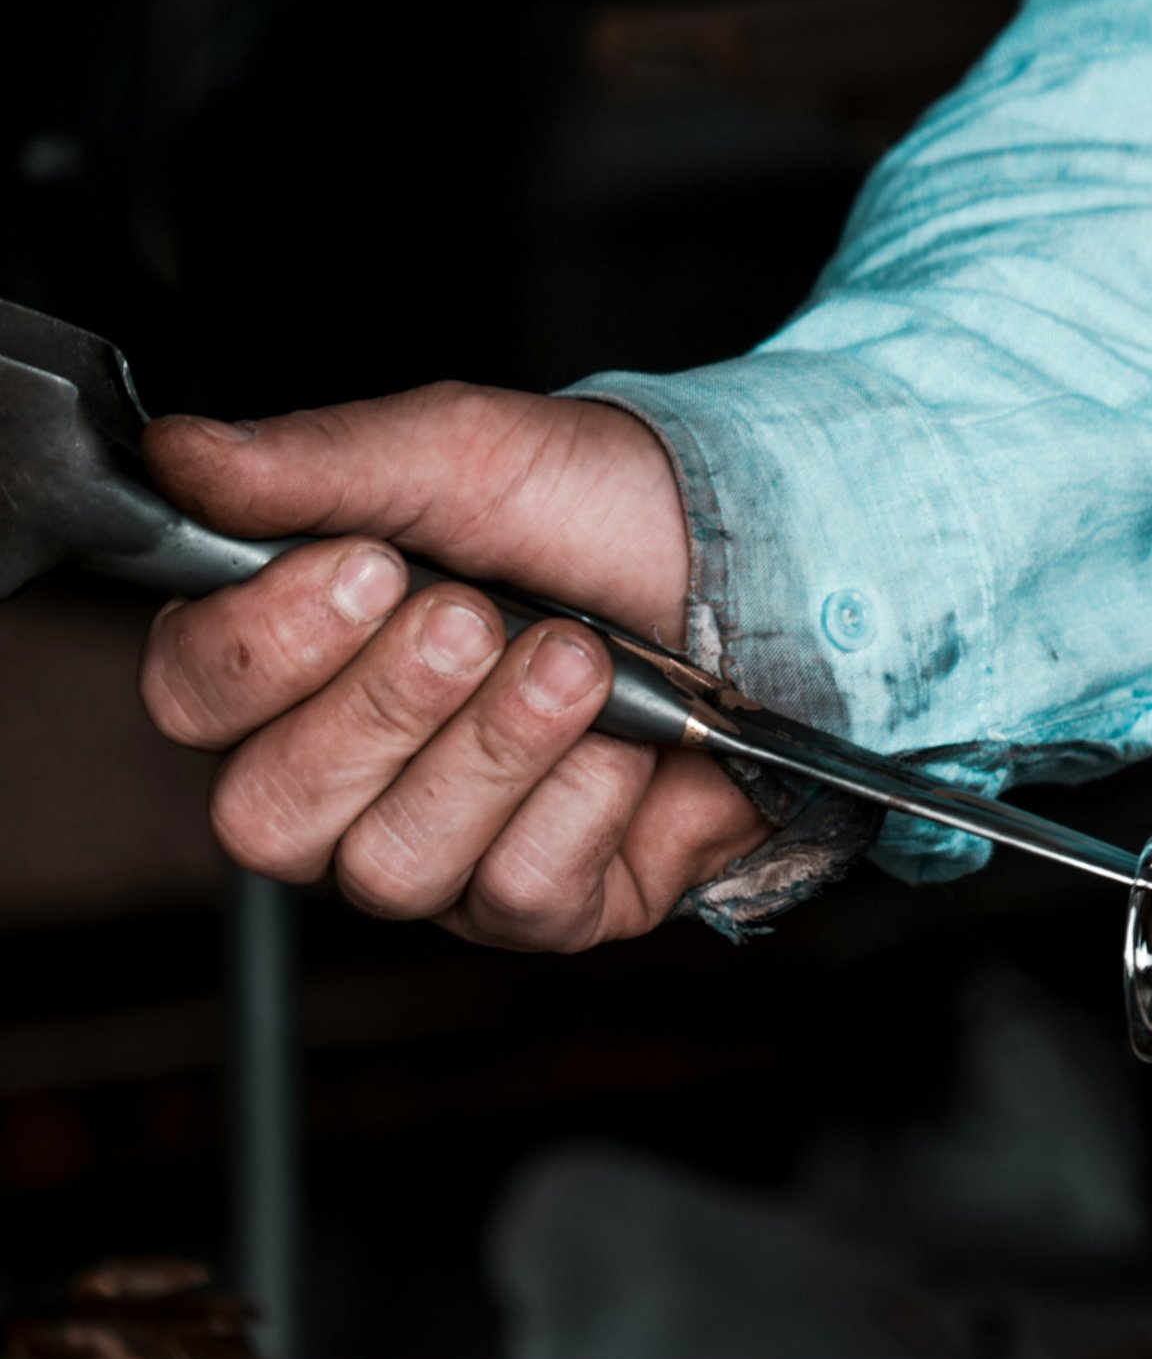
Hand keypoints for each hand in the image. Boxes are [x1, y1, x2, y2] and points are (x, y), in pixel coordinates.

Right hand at [138, 384, 769, 948]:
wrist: (763, 572)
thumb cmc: (604, 515)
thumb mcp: (467, 454)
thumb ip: (319, 464)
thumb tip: (181, 458)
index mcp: (300, 659)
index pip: (193, 698)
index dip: (263, 649)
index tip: (366, 569)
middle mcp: (351, 776)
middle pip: (270, 813)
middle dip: (386, 708)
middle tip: (477, 617)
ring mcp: (444, 852)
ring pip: (393, 865)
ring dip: (495, 749)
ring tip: (577, 660)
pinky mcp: (545, 904)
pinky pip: (516, 892)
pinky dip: (583, 801)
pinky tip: (628, 741)